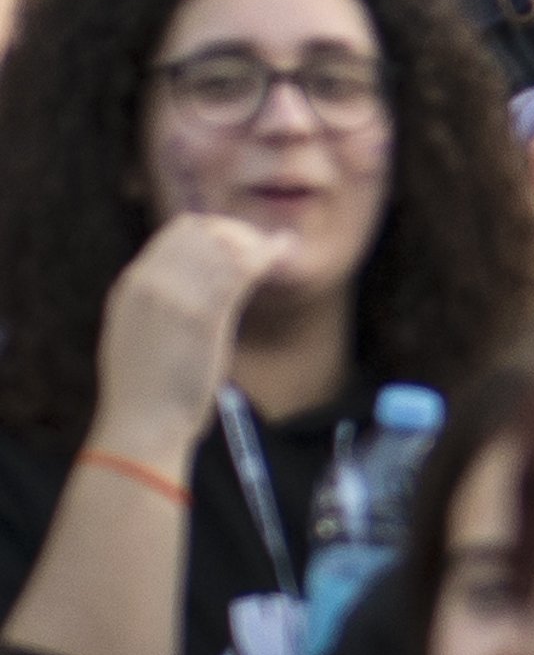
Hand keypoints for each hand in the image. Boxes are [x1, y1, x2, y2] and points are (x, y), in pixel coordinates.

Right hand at [89, 215, 292, 460]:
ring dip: (255, 244)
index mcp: (130, 285)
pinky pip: (242, 269)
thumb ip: (154, 301)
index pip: (178, 231)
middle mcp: (149, 282)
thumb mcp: (134, 332)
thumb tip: (188, 280)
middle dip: (237, 233)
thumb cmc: (144, 389)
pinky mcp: (204, 316)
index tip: (237, 243)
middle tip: (262, 248)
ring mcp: (175, 297)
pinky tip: (283, 252)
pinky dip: (268, 254)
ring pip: (225, 246)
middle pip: (204, 230)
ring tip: (276, 251)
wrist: (141, 425)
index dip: (214, 229)